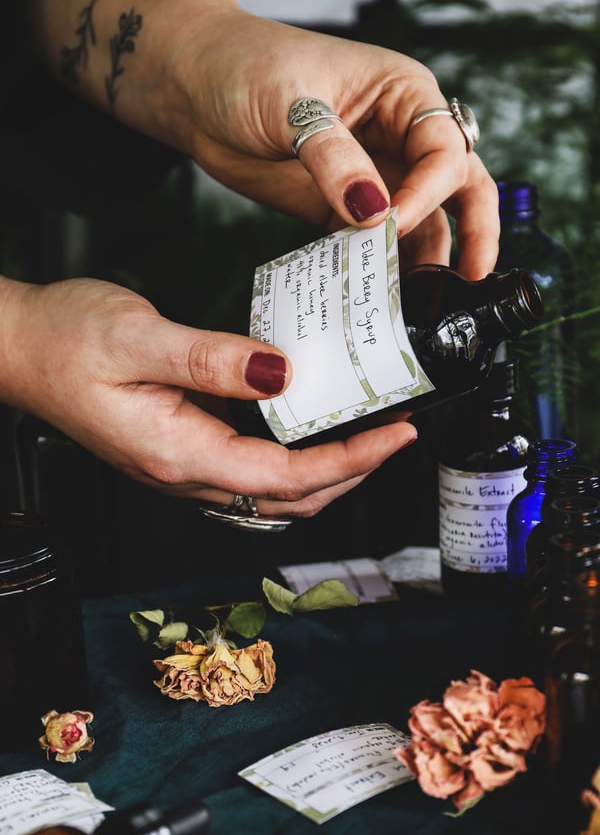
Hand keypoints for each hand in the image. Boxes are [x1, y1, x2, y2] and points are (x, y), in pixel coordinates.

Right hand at [0, 277, 416, 515]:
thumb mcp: (137, 335)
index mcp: (179, 453)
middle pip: (290, 499)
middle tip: (397, 432)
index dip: (352, 461)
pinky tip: (312, 421)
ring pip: (273, 492)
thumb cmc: (64, 339)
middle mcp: (184, 473)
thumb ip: (212, 360)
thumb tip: (284, 372)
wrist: (19, 350)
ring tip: (368, 431)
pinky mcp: (182, 449)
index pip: (287, 478)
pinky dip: (295, 455)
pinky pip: (252, 470)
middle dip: (353, 472)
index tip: (398, 434)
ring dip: (328, 469)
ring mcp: (183, 466)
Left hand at [32, 0, 498, 279]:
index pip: (442, 149)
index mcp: (402, 94)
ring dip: (423, 257)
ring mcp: (372, 175)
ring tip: (419, 299)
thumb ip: (334, 160)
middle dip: (473, 228)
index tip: (390, 222)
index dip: (427, 191)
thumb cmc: (245, 68)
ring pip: (420, 220)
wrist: (193, 89)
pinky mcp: (341, 207)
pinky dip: (378, 267)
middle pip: (458, 184)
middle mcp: (397, 136)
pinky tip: (376, 293)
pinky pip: (373, 242)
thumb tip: (375, 213)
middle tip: (474, 275)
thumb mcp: (292, 105)